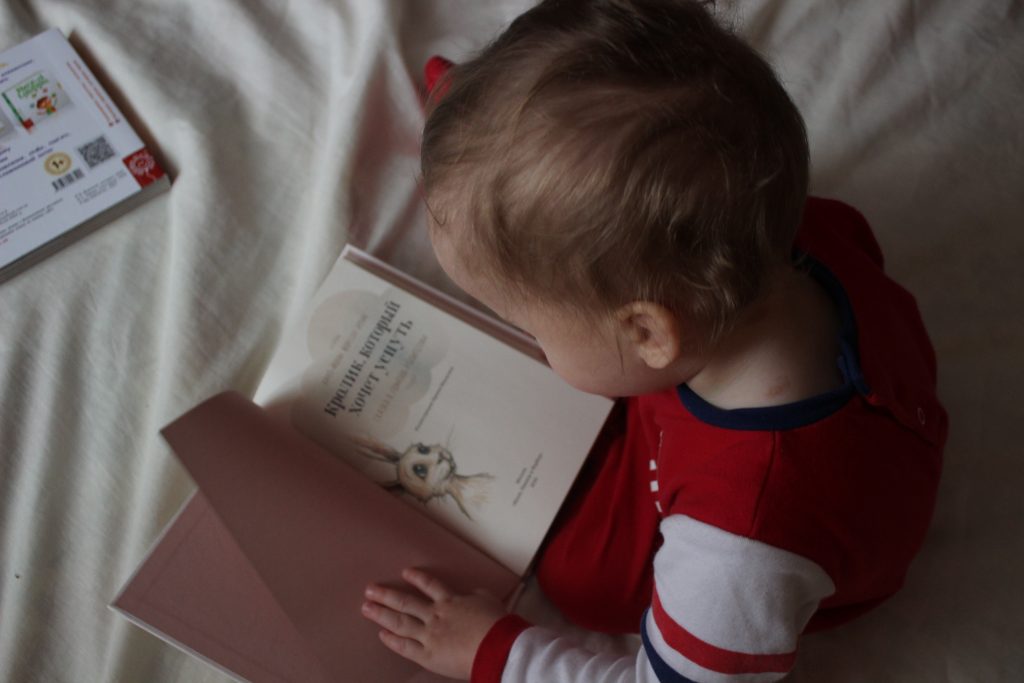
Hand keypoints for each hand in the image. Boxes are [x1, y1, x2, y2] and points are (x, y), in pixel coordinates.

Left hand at [361, 567, 506, 679]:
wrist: (496, 647)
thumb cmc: (497, 624)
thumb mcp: (488, 601)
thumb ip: (476, 596)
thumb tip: (471, 594)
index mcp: (450, 601)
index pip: (430, 585)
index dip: (416, 578)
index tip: (405, 572)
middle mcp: (435, 615)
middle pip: (406, 602)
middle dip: (386, 595)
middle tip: (370, 590)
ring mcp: (429, 635)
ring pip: (400, 622)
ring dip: (382, 614)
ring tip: (367, 607)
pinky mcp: (428, 655)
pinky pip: (405, 647)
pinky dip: (392, 640)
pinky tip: (381, 634)